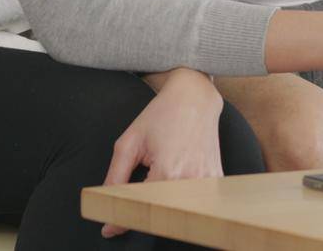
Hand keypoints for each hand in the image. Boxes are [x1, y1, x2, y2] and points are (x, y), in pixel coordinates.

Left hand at [99, 70, 224, 237]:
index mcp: (168, 171)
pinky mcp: (217, 179)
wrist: (195, 97)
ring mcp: (207, 181)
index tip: (110, 226)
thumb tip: (106, 204)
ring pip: (178, 210)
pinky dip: (181, 197)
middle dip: (143, 213)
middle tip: (132, 200)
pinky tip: (176, 177)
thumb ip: (115, 177)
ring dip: (164, 205)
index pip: (140, 209)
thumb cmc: (161, 114)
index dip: (122, 219)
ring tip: (158, 179)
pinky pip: (194, 201)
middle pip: (160, 214)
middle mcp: (191, 180)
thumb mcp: (129, 142)